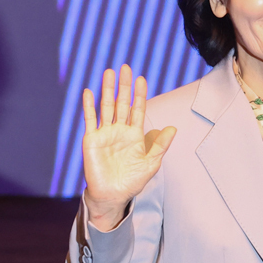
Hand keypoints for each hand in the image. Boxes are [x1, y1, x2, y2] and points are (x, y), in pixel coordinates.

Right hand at [81, 65, 176, 230]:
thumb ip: (160, 145)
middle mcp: (120, 130)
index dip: (140, 94)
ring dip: (107, 90)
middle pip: (122, 103)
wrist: (113, 195)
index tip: (142, 78)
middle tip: (125, 67)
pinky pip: (90, 119)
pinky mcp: (91, 139)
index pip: (138, 109)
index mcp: (135, 134)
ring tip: (108, 73)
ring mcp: (105, 133)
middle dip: (124, 86)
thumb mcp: (151, 163)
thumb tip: (173, 128)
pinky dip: (89, 106)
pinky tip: (89, 92)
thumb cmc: (132, 180)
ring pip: (107, 107)